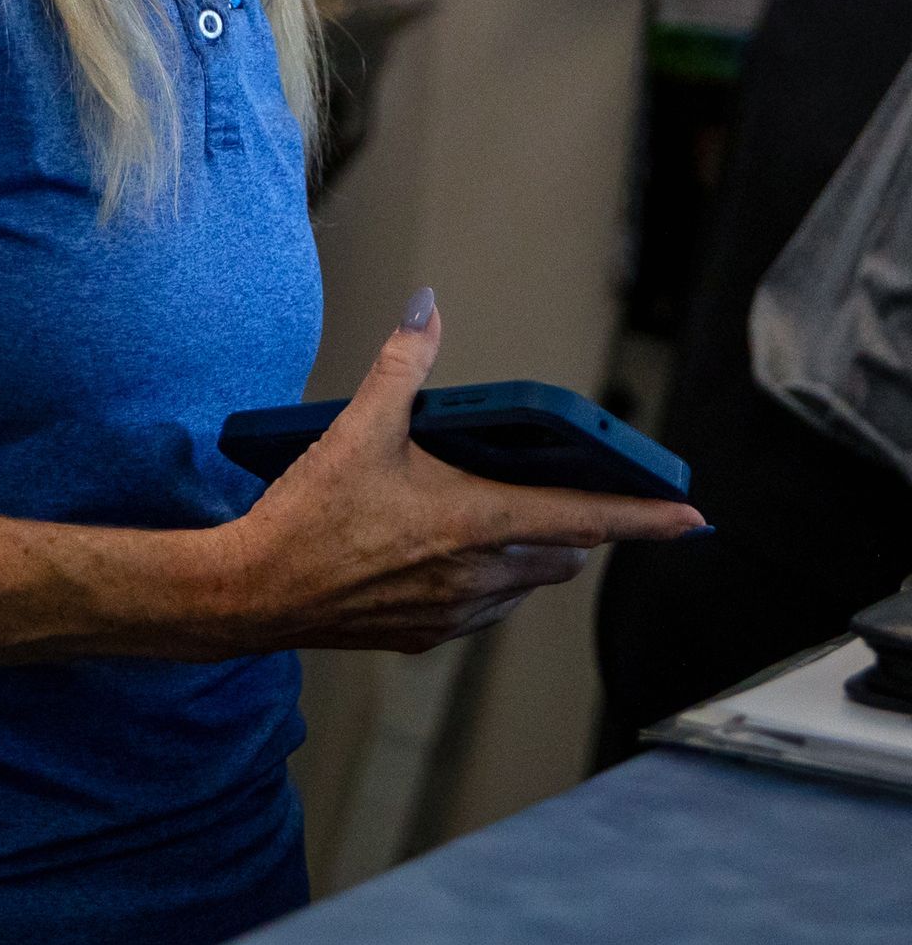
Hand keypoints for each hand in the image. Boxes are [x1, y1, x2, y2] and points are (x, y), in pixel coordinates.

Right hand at [202, 294, 706, 655]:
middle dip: (579, 528)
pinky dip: (488, 581)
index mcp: (473, 521)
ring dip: (531, 554)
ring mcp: (455, 614)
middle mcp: (479, 577)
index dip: (645, 518)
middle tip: (574, 495)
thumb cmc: (307, 514)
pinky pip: (484, 608)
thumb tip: (428, 310)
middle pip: (561, 554)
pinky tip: (450, 554)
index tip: (691, 516)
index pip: (584, 518)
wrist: (253, 591)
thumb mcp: (356, 427)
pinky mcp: (426, 634)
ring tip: (499, 516)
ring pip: (524, 584)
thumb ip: (402, 366)